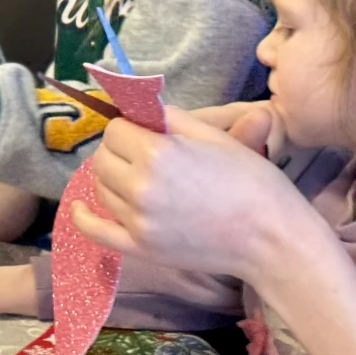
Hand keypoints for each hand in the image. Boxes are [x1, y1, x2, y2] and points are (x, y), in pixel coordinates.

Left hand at [70, 105, 323, 285]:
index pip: (116, 129)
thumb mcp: (214, 136)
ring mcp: (137, 221)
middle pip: (103, 158)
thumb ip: (170, 118)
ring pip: (100, 188)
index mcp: (157, 153)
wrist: (273, 238)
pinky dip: (85, 217)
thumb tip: (140, 105)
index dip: (130, 127)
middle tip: (144, 154)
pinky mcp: (140, 249)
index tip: (146, 131)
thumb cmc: (253, 182)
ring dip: (112, 178)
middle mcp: (140, 186)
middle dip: (119, 150)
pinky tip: (82, 208)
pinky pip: (95, 231)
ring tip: (138, 178)